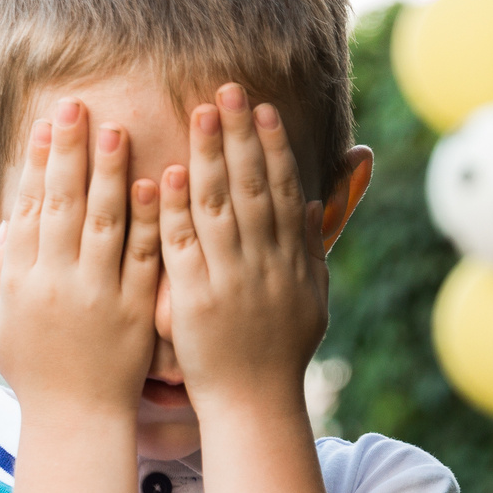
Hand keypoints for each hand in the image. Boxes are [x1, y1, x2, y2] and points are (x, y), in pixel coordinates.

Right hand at [0, 100, 163, 423]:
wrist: (76, 419)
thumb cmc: (33, 367)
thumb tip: (3, 220)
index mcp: (21, 281)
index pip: (29, 208)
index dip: (37, 163)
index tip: (47, 124)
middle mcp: (56, 283)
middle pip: (62, 204)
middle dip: (70, 152)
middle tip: (79, 106)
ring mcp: (97, 295)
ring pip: (103, 222)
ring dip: (109, 173)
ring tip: (116, 129)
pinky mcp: (134, 310)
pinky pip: (143, 258)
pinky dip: (149, 220)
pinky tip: (155, 184)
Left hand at [159, 86, 325, 421]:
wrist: (255, 403)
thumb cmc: (280, 348)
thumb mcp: (313, 292)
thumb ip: (316, 241)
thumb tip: (325, 195)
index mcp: (292, 258)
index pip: (283, 189)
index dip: (273, 145)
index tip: (261, 107)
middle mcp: (265, 262)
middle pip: (253, 186)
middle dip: (239, 135)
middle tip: (227, 89)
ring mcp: (230, 280)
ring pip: (219, 206)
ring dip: (208, 156)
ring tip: (199, 113)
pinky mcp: (196, 300)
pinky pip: (184, 247)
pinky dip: (176, 209)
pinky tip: (167, 174)